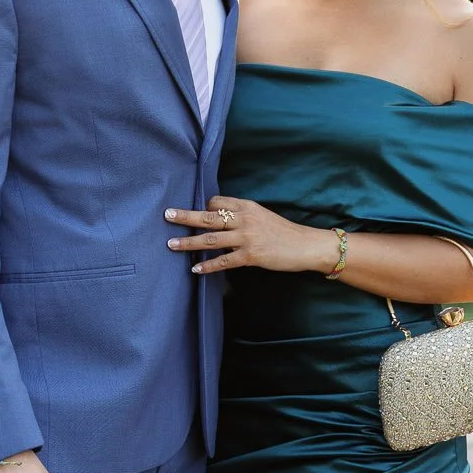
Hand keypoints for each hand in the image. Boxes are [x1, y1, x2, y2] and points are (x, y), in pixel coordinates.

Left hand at [165, 197, 337, 275]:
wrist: (306, 246)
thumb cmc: (284, 232)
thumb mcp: (263, 216)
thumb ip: (243, 216)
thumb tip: (222, 221)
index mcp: (247, 206)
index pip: (217, 202)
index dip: (205, 207)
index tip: (197, 213)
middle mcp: (244, 219)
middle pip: (208, 216)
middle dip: (186, 216)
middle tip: (167, 215)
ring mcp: (246, 237)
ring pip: (211, 239)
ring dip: (189, 242)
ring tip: (171, 244)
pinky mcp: (250, 256)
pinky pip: (223, 261)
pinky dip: (207, 266)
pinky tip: (195, 269)